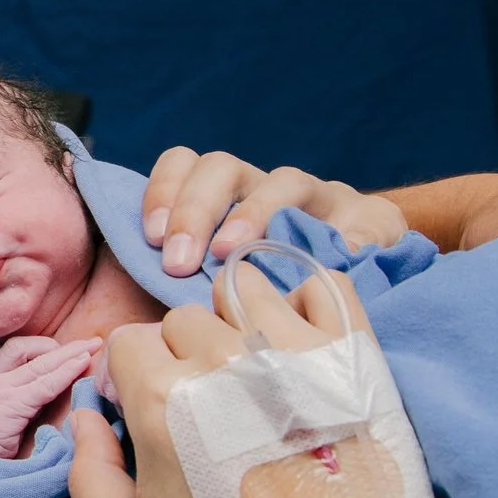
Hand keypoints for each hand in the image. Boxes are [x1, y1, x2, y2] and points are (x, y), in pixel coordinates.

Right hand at [0, 334, 101, 459]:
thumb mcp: (5, 414)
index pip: (17, 349)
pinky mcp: (11, 403)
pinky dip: (67, 372)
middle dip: (64, 347)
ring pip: (41, 363)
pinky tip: (83, 364)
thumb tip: (60, 391)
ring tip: (93, 347)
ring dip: (70, 354)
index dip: (43, 346)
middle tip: (91, 343)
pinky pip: (45, 384)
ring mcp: (0, 388)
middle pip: (31, 350)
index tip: (66, 352)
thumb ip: (26, 399)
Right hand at [68, 263, 371, 497]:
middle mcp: (225, 362)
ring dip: (238, 321)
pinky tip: (300, 345)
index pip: (129, 342)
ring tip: (254, 372)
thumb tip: (84, 416)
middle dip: (183, 354)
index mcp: (162, 399)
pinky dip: (305, 303)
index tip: (152, 412)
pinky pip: (321, 286)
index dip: (132, 377)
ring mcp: (294, 352)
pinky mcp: (353, 357)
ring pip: (244, 291)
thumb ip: (87, 476)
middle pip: (184, 318)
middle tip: (209, 406)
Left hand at [141, 149, 404, 276]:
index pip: (183, 166)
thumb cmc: (266, 298)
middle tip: (180, 261)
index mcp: (224, 198)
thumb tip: (127, 330)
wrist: (357, 282)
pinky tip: (339, 257)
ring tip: (235, 255)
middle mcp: (265, 189)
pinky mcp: (369, 220)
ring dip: (254, 213)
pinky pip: (364, 216)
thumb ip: (179, 291)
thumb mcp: (215, 292)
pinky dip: (352, 234)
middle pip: (222, 169)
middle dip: (196, 209)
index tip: (150, 238)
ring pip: (283, 180)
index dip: (163, 192)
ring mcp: (316, 202)